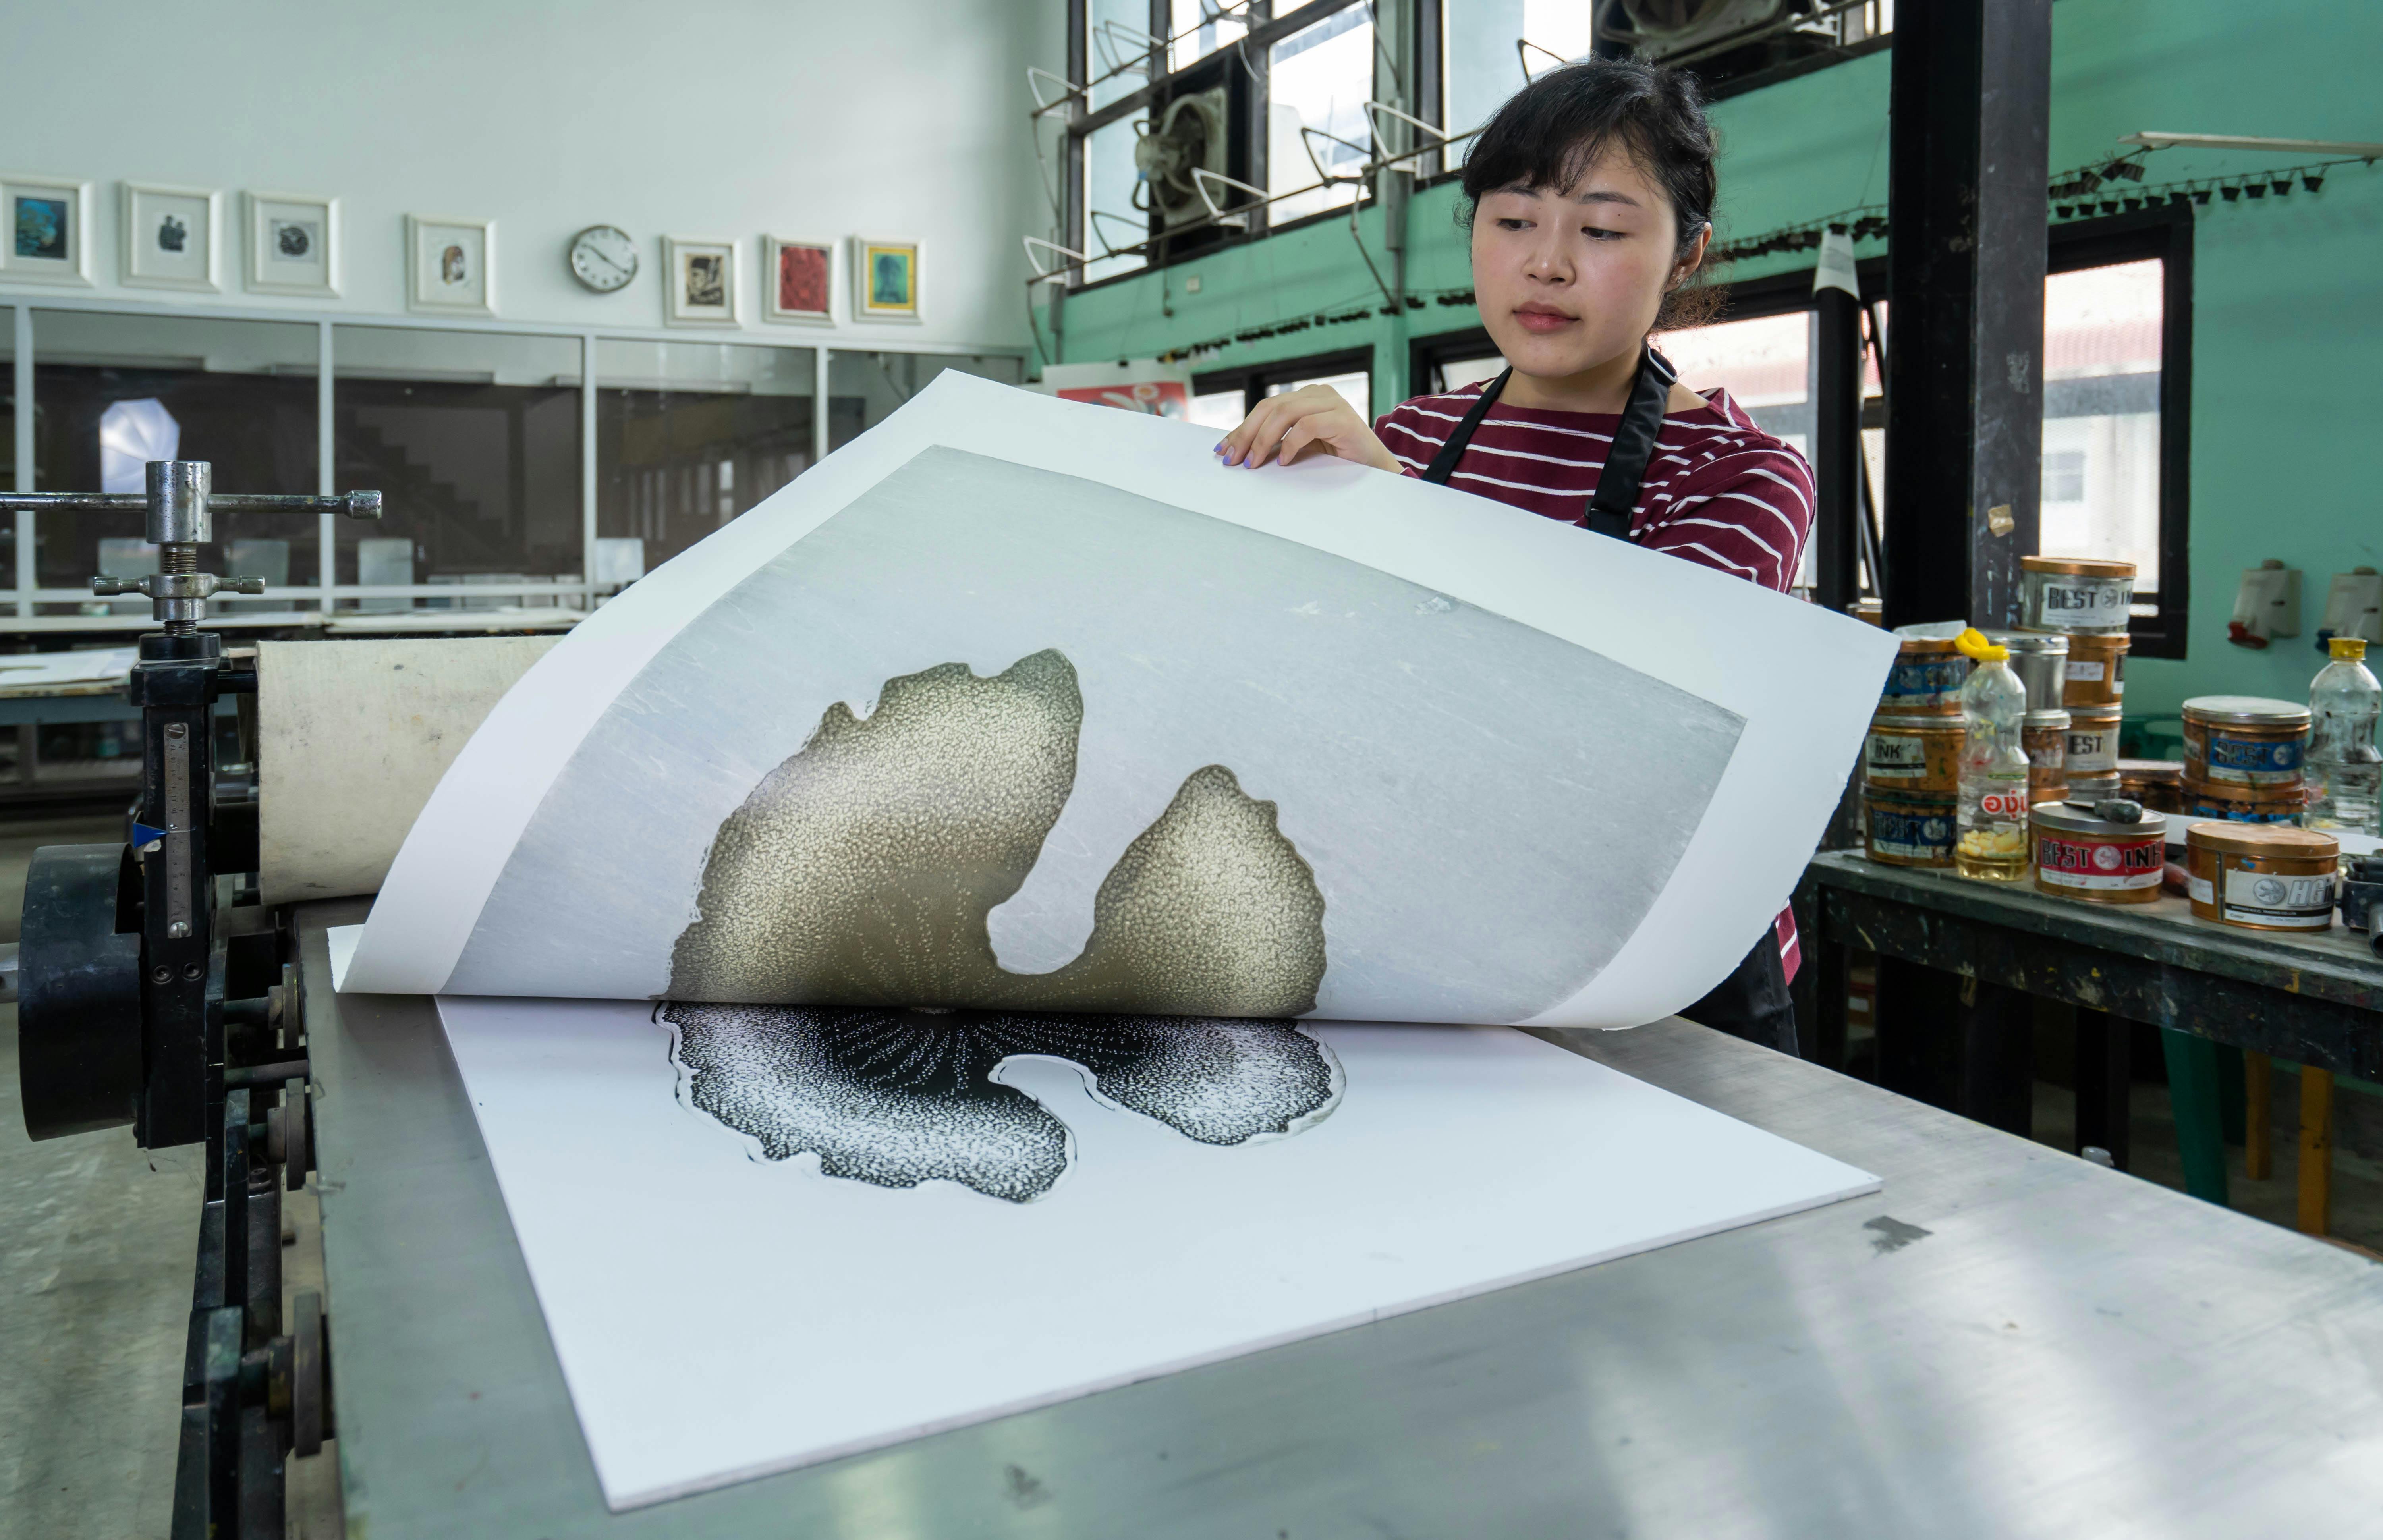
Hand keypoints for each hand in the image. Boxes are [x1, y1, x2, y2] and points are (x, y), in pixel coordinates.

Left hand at [1215, 385, 1403, 473]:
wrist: (1377, 470)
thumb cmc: (1339, 460)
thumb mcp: (1302, 448)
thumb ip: (1278, 441)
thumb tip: (1239, 450)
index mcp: (1306, 396)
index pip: (1265, 408)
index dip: (1242, 428)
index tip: (1222, 449)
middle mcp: (1318, 394)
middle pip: (1270, 407)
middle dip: (1246, 434)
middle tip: (1232, 459)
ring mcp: (1332, 403)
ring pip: (1285, 413)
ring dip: (1263, 440)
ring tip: (1253, 462)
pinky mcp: (1343, 419)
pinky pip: (1307, 426)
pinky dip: (1290, 444)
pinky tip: (1282, 461)